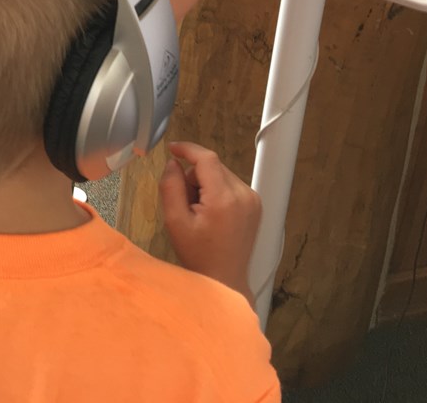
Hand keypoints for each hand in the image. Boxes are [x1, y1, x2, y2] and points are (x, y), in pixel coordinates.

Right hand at [160, 141, 261, 299]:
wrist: (224, 278)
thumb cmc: (198, 255)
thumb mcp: (174, 221)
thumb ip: (171, 186)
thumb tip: (173, 164)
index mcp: (224, 199)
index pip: (207, 158)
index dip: (187, 149)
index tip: (172, 148)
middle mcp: (243, 195)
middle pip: (213, 166)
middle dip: (194, 176)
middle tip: (185, 203)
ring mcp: (252, 199)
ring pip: (221, 173)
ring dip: (206, 183)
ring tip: (199, 212)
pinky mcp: (255, 204)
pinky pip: (230, 184)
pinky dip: (217, 190)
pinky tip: (212, 213)